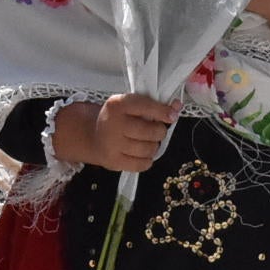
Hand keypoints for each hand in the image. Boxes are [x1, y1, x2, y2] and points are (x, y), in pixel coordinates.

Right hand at [53, 92, 178, 170]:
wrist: (93, 135)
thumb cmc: (117, 118)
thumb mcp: (129, 105)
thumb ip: (152, 105)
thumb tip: (177, 107)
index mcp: (117, 104)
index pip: (146, 106)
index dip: (163, 111)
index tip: (172, 115)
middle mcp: (114, 124)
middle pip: (151, 131)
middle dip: (160, 131)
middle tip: (156, 130)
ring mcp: (113, 145)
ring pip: (149, 149)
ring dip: (154, 146)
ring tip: (147, 141)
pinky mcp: (114, 162)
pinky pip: (142, 164)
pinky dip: (147, 159)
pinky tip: (141, 153)